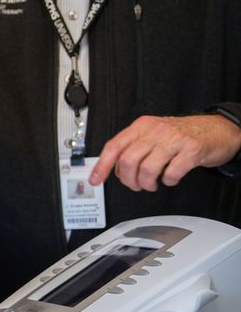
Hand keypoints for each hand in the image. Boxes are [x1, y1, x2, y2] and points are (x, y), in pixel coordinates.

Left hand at [90, 114, 240, 190]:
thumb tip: (111, 169)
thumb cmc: (181, 134)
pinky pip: (171, 174)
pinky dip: (168, 182)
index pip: (114, 146)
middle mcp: (156, 130)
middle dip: (128, 180)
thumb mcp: (152, 134)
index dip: (101, 165)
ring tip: (152, 184)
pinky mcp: (192, 150)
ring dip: (147, 184)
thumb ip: (132, 147)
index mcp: (141, 126)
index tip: (95, 180)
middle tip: (135, 185)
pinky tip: (170, 179)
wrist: (217, 129)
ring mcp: (174, 139)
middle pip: (128, 161)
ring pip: (147, 169)